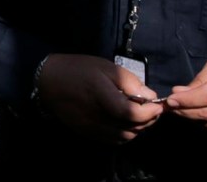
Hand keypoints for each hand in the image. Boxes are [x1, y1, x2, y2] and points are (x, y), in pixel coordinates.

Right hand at [38, 54, 163, 143]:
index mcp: (101, 94)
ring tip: (141, 116)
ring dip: (138, 129)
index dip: (149, 112)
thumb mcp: (106, 66)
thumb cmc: (79, 69)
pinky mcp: (87, 132)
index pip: (131, 113)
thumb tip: (150, 96)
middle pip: (131, 128)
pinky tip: (126, 122)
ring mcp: (91, 127)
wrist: (49, 81)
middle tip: (153, 109)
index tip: (157, 104)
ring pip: (124, 137)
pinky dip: (125, 134)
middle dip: (148, 121)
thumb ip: (129, 81)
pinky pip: (113, 140)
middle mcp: (96, 115)